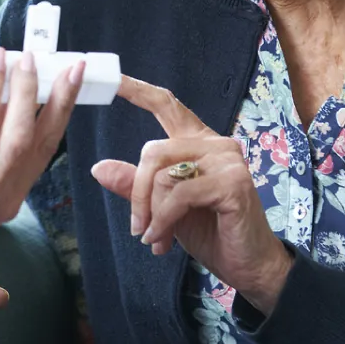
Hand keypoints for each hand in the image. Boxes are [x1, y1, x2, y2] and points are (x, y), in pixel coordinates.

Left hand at [90, 75, 292, 312]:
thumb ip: (135, 186)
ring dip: (151, 213)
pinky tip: (162, 241)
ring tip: (155, 239)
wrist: (247, 265)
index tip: (111, 78)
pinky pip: (179, 195)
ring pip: (163, 175)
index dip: (137, 90)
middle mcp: (215, 144)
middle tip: (137, 228)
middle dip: (137, 193)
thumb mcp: (163, 208)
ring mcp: (227, 160)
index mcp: (198, 143)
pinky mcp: (233, 183)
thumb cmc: (210, 232)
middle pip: (153, 152)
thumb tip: (97, 167)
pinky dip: (164, 221)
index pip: (166, 106)